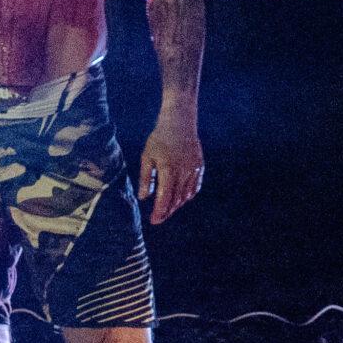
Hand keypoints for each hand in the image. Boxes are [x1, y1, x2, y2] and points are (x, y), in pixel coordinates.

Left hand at [139, 106, 205, 223]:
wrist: (179, 122)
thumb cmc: (159, 139)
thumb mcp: (147, 157)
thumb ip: (145, 178)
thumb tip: (143, 198)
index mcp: (168, 170)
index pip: (165, 198)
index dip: (159, 212)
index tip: (154, 220)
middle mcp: (183, 172)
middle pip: (176, 200)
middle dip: (167, 211)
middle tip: (158, 218)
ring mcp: (193, 170)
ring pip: (186, 195)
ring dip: (177, 205)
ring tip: (168, 209)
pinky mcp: (199, 166)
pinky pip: (195, 187)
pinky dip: (188, 196)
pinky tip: (180, 199)